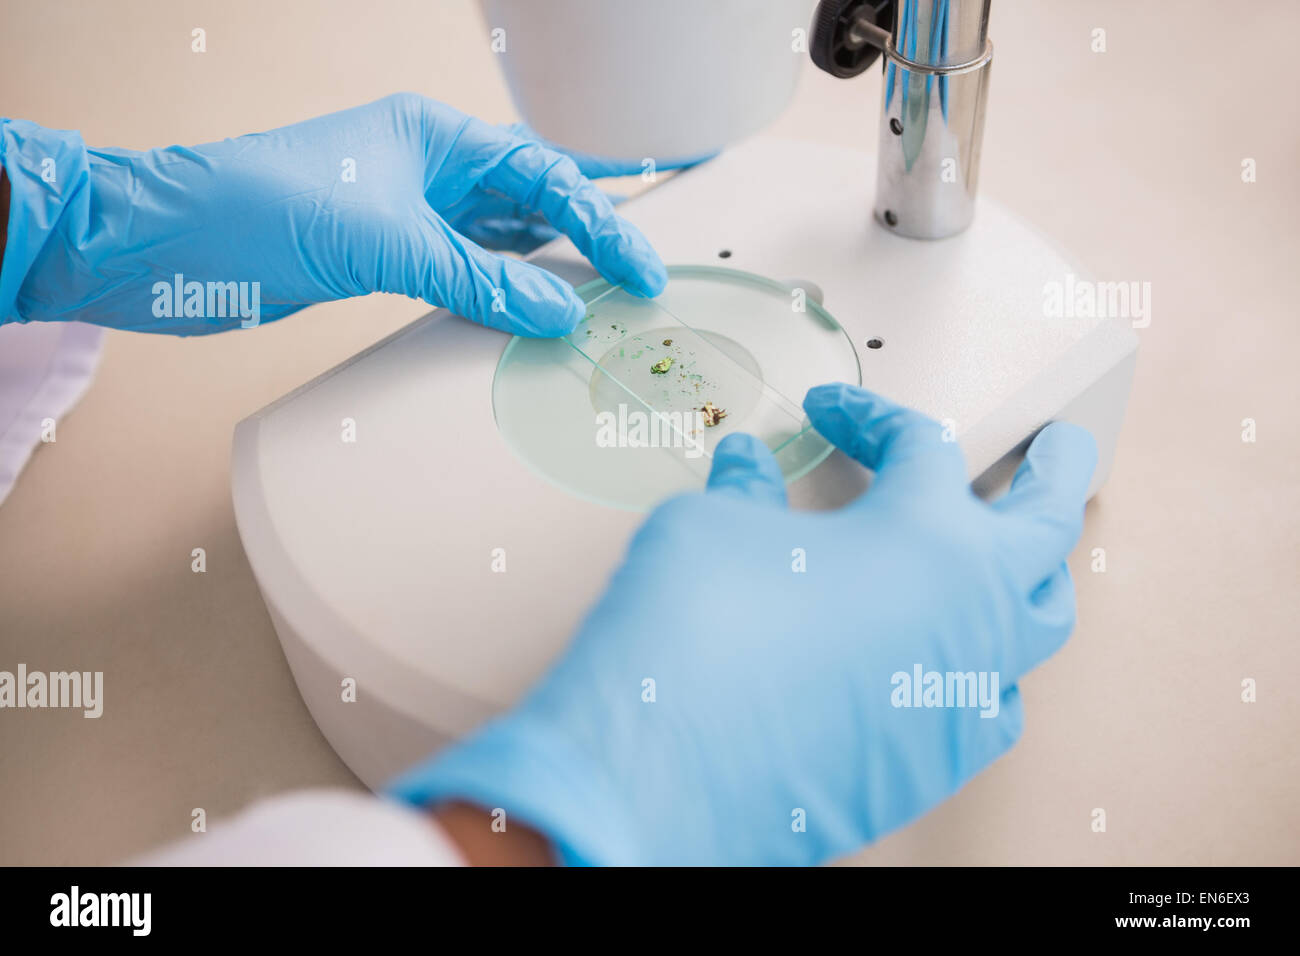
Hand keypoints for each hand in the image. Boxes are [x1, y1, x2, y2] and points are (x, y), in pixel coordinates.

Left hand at [0, 94, 664, 334]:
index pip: (544, 175)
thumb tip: (559, 312)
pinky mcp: (387, 254)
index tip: (640, 266)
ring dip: (555, 260)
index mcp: (435, 136)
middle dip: (593, 224)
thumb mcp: (383, 243)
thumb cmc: (255, 207)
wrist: (166, 245)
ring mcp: (409, 211)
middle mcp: (429, 167)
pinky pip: (469, 269)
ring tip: (608, 285)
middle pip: (535, 194)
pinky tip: (536, 305)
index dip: (602, 220)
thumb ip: (479, 280)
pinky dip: (507, 288)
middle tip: (645, 261)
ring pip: (505, 234)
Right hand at [392, 385, 1097, 864]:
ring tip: (1009, 554)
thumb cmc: (695, 630)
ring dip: (1028, 574)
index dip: (869, 415)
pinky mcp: (941, 758)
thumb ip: (746, 492)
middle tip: (1057, 441)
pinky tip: (942, 659)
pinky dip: (981, 667)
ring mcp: (966, 691)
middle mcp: (972, 609)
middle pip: (1050, 519)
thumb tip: (748, 468)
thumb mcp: (712, 526)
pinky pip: (993, 702)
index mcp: (926, 533)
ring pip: (1041, 621)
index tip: (830, 411)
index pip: (920, 444)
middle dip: (1057, 467)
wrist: (668, 767)